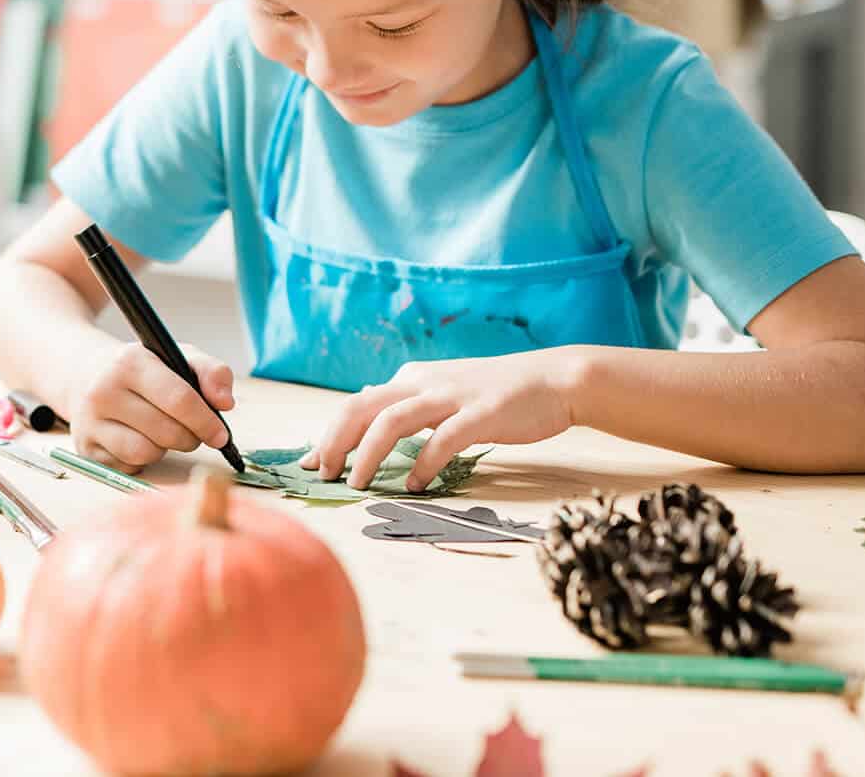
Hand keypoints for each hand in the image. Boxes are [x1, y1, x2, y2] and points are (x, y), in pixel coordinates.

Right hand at [65, 343, 235, 471]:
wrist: (85, 374)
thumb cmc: (141, 370)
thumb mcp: (176, 357)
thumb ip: (211, 372)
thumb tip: (225, 403)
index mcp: (129, 362)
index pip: (178, 399)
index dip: (206, 421)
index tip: (221, 434)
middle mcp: (103, 391)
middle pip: (166, 432)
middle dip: (190, 437)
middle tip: (193, 432)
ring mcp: (90, 422)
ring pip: (146, 453)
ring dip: (164, 449)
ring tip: (161, 431)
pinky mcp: (86, 447)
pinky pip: (128, 466)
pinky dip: (142, 459)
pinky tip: (139, 439)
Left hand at [302, 351, 580, 491]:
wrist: (554, 380)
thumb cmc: (496, 395)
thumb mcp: (442, 392)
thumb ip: (407, 405)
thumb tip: (366, 414)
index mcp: (411, 380)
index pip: (357, 405)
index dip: (328, 434)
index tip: (309, 464)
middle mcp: (423, 383)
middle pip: (362, 408)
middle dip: (336, 442)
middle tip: (323, 474)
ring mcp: (452, 396)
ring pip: (393, 420)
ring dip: (369, 453)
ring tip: (358, 483)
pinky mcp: (482, 413)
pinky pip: (443, 439)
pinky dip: (424, 463)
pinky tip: (416, 485)